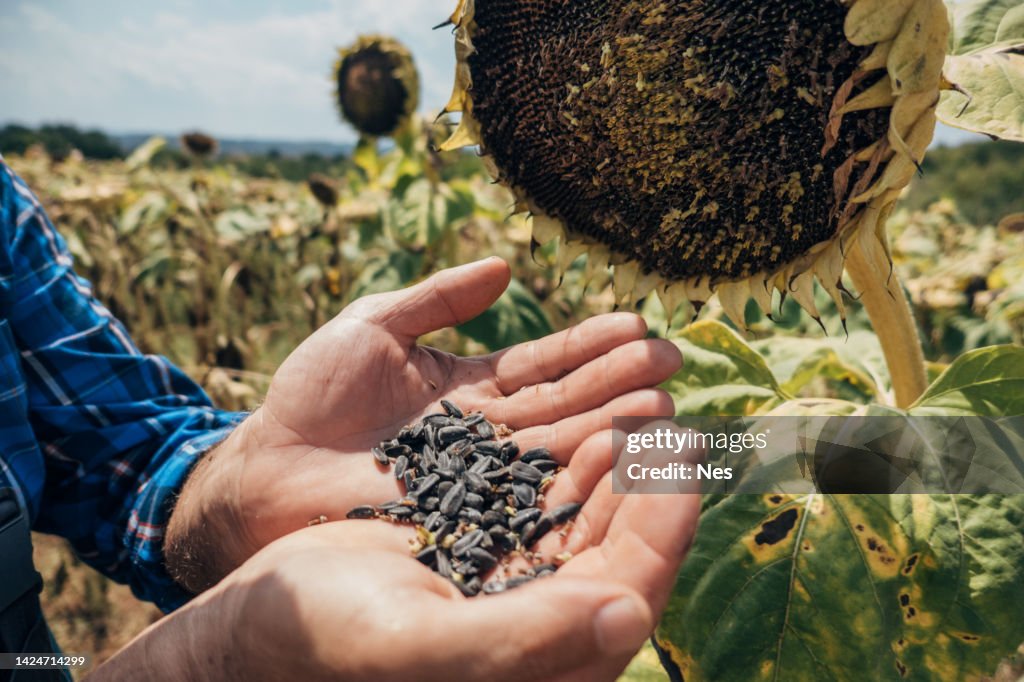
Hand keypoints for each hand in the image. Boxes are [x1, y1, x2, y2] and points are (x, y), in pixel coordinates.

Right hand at [94, 432, 700, 681]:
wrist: (266, 618)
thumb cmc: (331, 643)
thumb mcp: (421, 641)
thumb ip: (525, 639)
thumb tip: (630, 614)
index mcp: (544, 657)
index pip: (632, 587)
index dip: (664, 523)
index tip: (679, 458)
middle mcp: (542, 615)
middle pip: (622, 543)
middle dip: (649, 479)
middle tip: (668, 416)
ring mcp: (517, 573)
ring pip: (591, 511)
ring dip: (618, 458)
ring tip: (641, 403)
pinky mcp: (489, 538)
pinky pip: (548, 493)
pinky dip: (570, 455)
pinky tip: (584, 421)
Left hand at [167, 258, 681, 591]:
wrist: (264, 469)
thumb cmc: (309, 396)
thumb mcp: (375, 326)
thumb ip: (437, 298)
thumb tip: (505, 266)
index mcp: (470, 390)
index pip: (545, 365)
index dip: (590, 344)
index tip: (637, 324)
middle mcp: (487, 436)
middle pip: (566, 406)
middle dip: (619, 382)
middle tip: (673, 359)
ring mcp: (480, 478)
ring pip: (559, 449)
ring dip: (612, 424)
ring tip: (663, 399)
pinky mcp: (469, 515)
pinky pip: (531, 492)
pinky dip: (575, 474)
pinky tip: (615, 453)